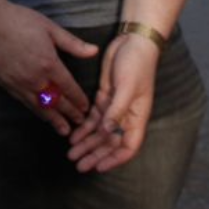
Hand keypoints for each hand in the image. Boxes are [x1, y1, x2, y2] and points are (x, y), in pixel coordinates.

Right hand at [0, 0, 98, 136]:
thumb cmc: (18, 20)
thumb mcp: (49, 27)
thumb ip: (72, 43)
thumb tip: (94, 51)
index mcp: (49, 63)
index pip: (68, 87)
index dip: (78, 99)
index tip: (86, 107)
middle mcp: (35, 78)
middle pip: (57, 101)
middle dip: (70, 113)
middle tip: (80, 123)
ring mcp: (20, 83)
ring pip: (41, 107)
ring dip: (54, 119)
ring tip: (64, 130)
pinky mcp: (7, 85)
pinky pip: (25, 103)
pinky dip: (36, 111)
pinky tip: (41, 115)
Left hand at [67, 30, 159, 173]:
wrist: (133, 41)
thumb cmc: (137, 64)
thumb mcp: (127, 87)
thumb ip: (117, 110)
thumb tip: (107, 131)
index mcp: (137, 117)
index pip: (128, 147)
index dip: (114, 160)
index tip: (99, 167)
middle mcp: (126, 116)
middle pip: (110, 143)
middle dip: (95, 155)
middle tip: (78, 165)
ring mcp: (114, 108)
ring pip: (99, 133)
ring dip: (86, 144)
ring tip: (71, 154)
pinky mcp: (104, 98)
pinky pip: (93, 119)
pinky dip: (84, 128)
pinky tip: (73, 136)